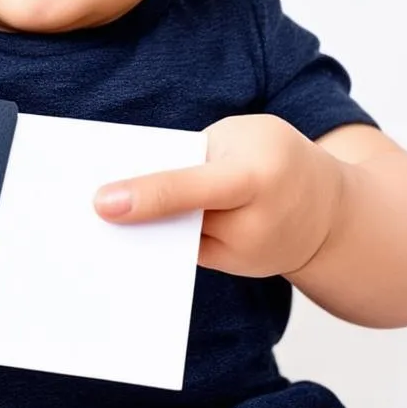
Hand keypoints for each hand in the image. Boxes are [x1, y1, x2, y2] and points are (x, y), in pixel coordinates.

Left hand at [93, 114, 345, 277]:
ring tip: (85, 224)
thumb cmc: (277, 157)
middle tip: (75, 211)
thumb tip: (136, 182)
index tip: (101, 204)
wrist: (331, 215)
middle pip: (179, 221)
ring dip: (136, 232)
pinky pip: (185, 254)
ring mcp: (244, 256)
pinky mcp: (233, 271)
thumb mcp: (243, 136)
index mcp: (256, 175)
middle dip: (132, 216)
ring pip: (176, 242)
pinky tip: (118, 237)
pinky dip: (154, 244)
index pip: (195, 187)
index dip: (147, 195)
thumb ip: (194, 156)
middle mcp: (252, 224)